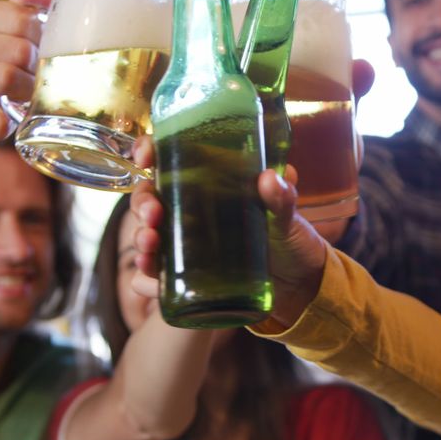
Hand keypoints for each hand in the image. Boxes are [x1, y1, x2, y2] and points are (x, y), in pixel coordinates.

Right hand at [0, 0, 52, 157]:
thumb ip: (17, 12)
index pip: (20, 18)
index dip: (40, 40)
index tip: (35, 53)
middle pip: (19, 50)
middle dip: (35, 69)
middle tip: (30, 79)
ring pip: (9, 78)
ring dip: (25, 94)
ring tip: (19, 96)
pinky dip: (9, 123)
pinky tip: (2, 117)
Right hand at [128, 137, 327, 328]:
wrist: (301, 287)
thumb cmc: (292, 240)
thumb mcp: (288, 217)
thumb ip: (282, 198)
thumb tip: (269, 177)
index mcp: (212, 184)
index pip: (171, 159)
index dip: (150, 151)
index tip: (145, 156)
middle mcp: (192, 211)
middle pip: (150, 197)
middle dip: (143, 203)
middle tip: (152, 214)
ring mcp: (188, 245)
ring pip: (148, 235)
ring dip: (140, 238)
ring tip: (150, 244)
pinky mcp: (189, 276)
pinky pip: (157, 278)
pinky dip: (146, 279)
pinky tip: (147, 280)